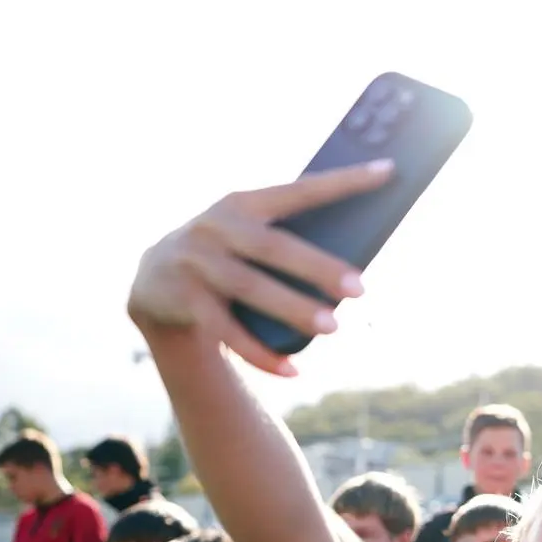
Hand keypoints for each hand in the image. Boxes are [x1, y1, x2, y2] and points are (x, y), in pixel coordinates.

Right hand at [127, 159, 393, 375]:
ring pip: (251, 288)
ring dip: (294, 309)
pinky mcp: (182, 300)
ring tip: (334, 328)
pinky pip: (226, 332)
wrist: (152, 281)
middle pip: (273, 247)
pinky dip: (261, 354)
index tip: (388, 171)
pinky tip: (294, 371)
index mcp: (243, 202)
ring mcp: (195, 262)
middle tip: (360, 289)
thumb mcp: (249, 237)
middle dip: (318, 267)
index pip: (300, 190)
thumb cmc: (226, 255)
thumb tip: (353, 270)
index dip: (343, 181)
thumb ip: (289, 240)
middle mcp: (215, 226)